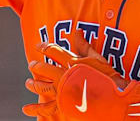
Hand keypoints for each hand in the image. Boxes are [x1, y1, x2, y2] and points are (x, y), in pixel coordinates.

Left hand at [22, 33, 139, 119]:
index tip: (38, 46)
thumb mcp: (96, 58)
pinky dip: (35, 109)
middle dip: (36, 66)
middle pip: (43, 68)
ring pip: (41, 86)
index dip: (44, 47)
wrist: (113, 98)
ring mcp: (62, 91)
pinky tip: (26, 108)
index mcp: (71, 62)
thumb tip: (77, 30)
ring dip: (33, 84)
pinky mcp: (63, 106)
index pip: (53, 51)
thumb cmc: (107, 77)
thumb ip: (83, 45)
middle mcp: (63, 76)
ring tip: (28, 82)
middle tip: (32, 65)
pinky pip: (46, 108)